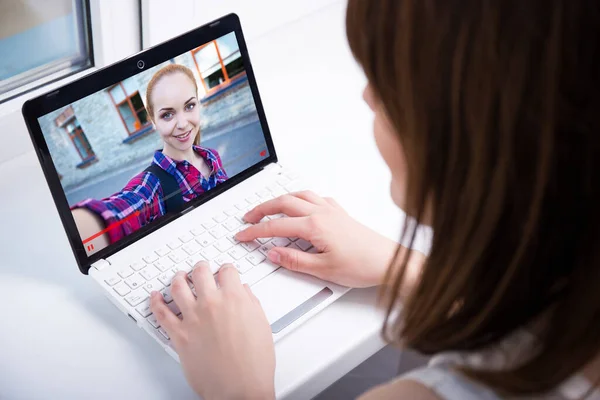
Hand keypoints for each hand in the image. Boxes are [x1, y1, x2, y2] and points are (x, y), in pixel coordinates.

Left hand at [150, 265, 274, 399]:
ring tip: (179, 276)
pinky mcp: (179, 335)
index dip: (226, 269)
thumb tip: (244, 293)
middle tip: (202, 268)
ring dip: (178, 277)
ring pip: (178, 286)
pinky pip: (161, 313)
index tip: (225, 271)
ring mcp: (193, 318)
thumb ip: (251, 303)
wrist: (240, 389)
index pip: (227, 271)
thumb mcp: (261, 325)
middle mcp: (212, 304)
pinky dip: (156, 302)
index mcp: (235, 299)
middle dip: (202, 267)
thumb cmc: (254, 363)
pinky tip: (156, 297)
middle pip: (201, 273)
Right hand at [235, 191, 410, 287]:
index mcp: (314, 226)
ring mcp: (331, 210)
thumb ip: (294, 260)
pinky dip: (301, 198)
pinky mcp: (340, 213)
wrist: (388, 260)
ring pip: (298, 196)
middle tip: (248, 218)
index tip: (242, 235)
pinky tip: (300, 205)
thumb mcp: (323, 270)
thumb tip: (273, 253)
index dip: (255, 231)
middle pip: (283, 203)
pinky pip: (315, 197)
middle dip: (262, 209)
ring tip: (268, 208)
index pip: (275, 226)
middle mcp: (322, 212)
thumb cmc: (362, 265)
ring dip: (279, 200)